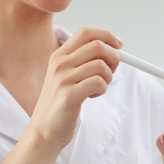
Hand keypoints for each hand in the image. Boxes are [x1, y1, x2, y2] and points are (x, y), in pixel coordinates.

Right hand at [28, 28, 121, 149]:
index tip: (119, 45)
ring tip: (97, 88)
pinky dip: (102, 90)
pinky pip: (99, 82)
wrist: (44, 131)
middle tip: (110, 72)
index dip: (107, 36)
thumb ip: (84, 62)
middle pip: (98, 46)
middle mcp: (59, 63)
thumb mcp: (67, 77)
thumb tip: (113, 50)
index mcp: (59, 56)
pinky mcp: (69, 95)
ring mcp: (63, 78)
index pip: (86, 32)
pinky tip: (92, 96)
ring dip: (107, 78)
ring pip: (101, 65)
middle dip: (113, 58)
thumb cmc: (60, 105)